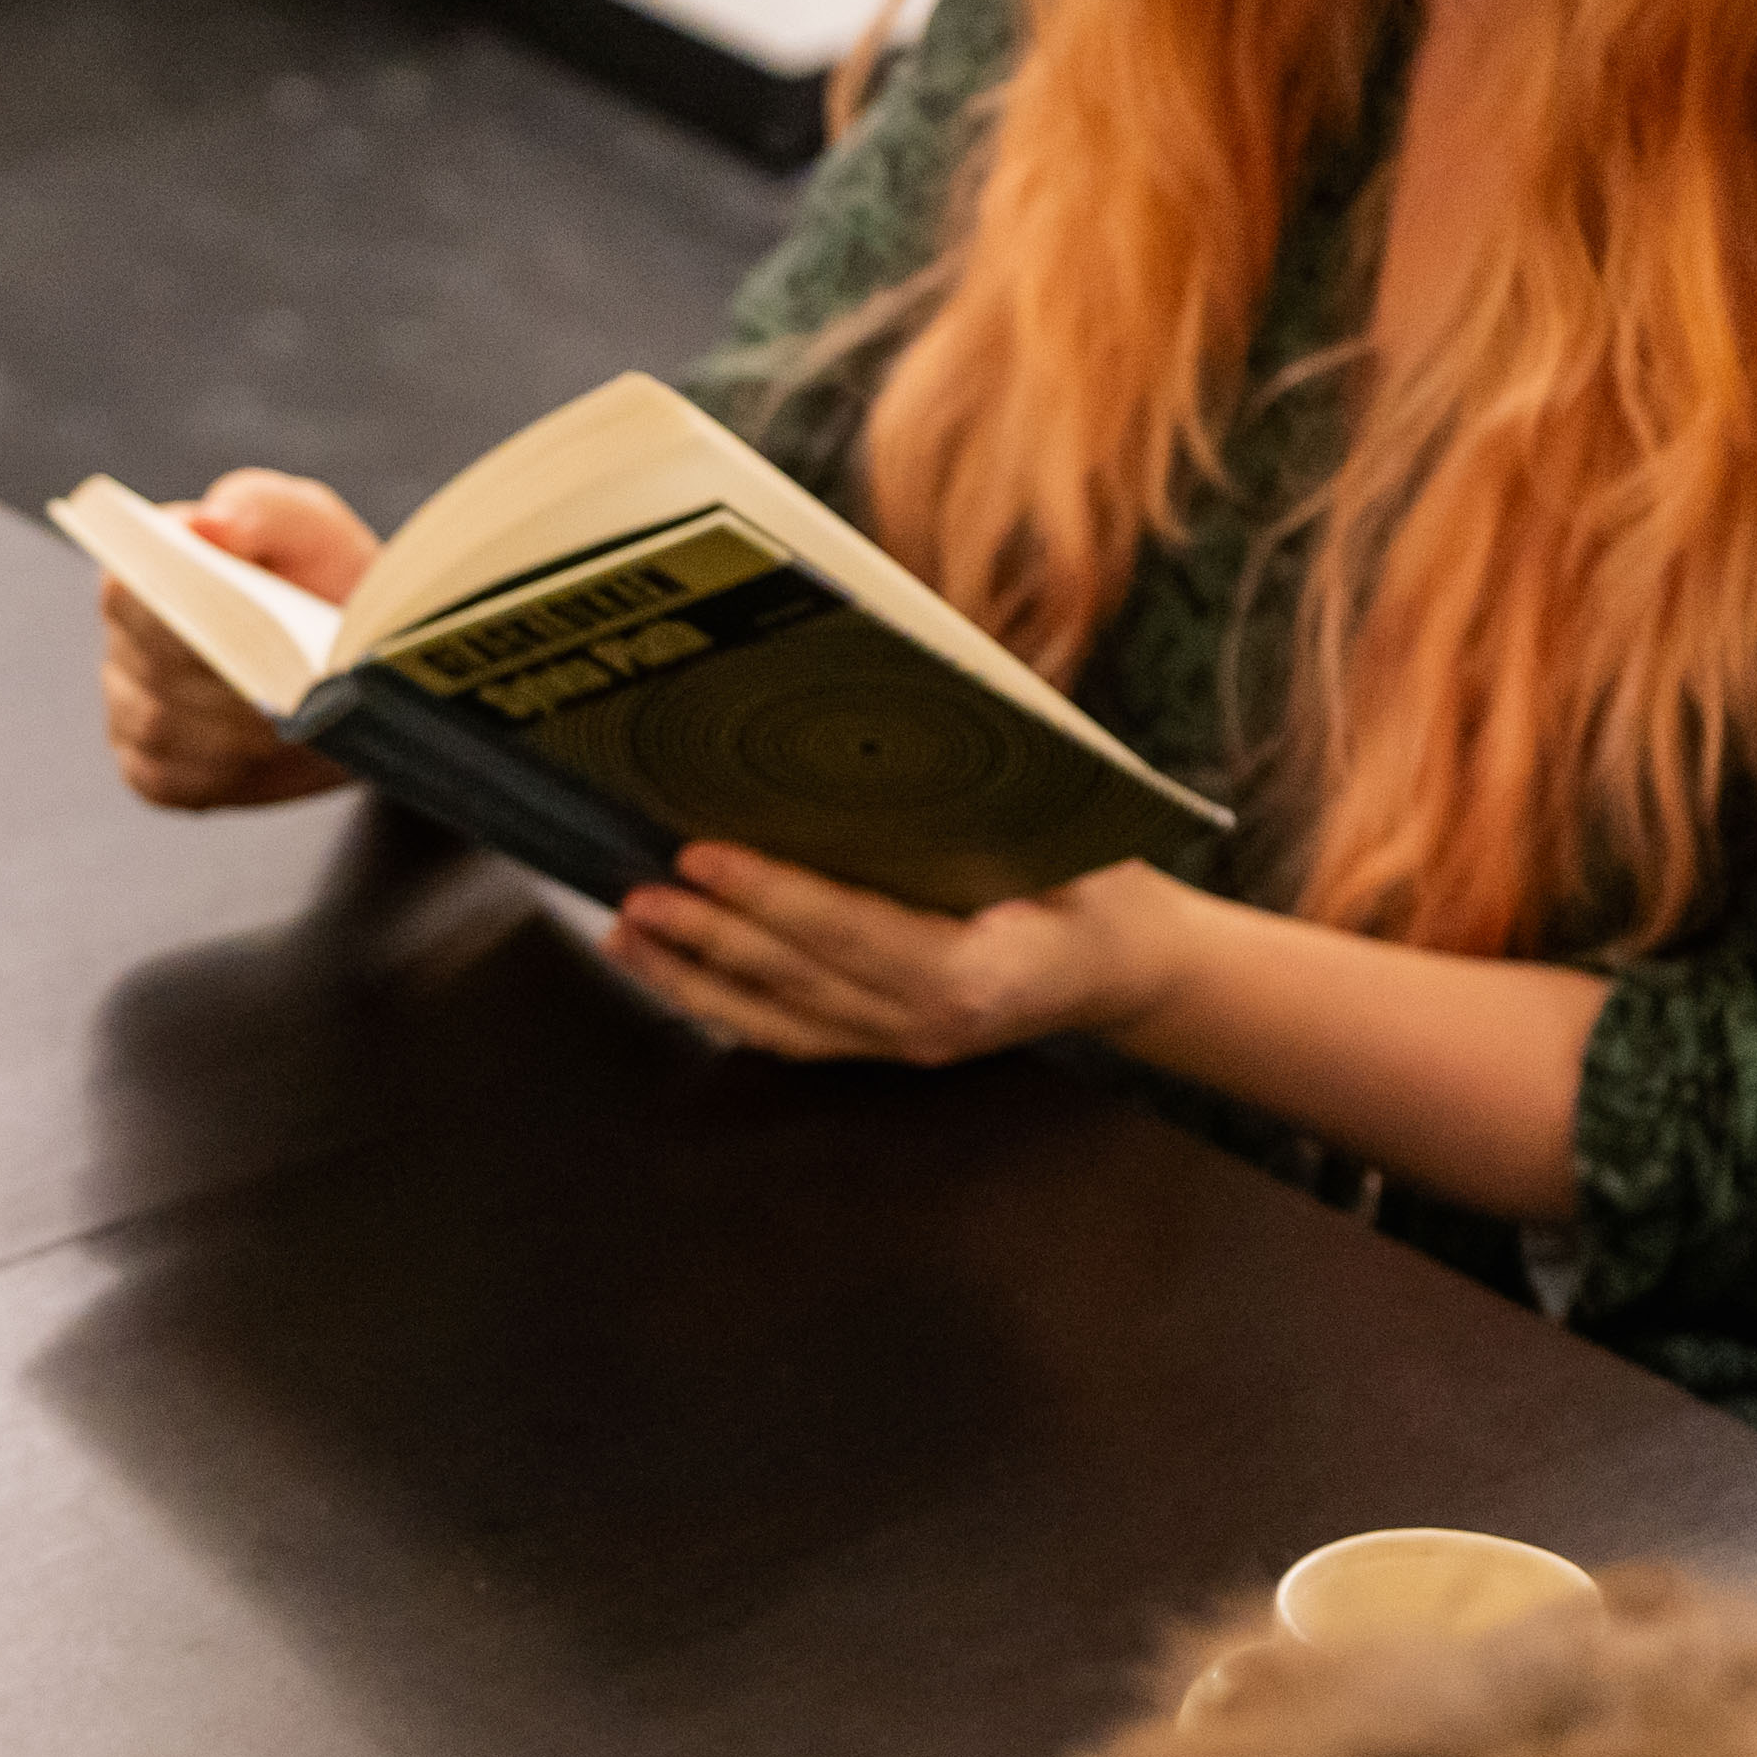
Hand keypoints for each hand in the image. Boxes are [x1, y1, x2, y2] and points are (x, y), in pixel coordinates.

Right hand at [103, 469, 371, 810]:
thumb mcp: (308, 525)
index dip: (175, 605)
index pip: (128, 590)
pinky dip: (225, 770)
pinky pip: (172, 780)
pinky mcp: (155, 776)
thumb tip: (208, 525)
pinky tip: (271, 752)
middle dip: (222, 673)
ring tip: (297, 713)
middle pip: (152, 669)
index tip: (236, 611)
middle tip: (292, 674)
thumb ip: (258, 509)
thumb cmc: (322, 581)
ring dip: (233, 726)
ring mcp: (130, 716)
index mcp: (143, 573)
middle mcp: (123, 647)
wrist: (357, 665)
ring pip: (164, 728)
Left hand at [608, 845, 1195, 1066]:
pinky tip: (665, 968)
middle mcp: (928, 1024)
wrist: (1129, 968)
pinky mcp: (878, 1048)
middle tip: (639, 886)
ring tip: (627, 929)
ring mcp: (899, 1046)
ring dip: (690, 975)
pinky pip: (783, 1032)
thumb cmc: (1099, 884)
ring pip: (773, 1017)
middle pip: (796, 978)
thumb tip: (894, 708)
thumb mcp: (1063, 829)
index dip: (772, 895)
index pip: (852, 933)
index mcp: (975, 973)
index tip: (704, 854)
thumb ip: (979, 789)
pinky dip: (718, 1000)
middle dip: (709, 933)